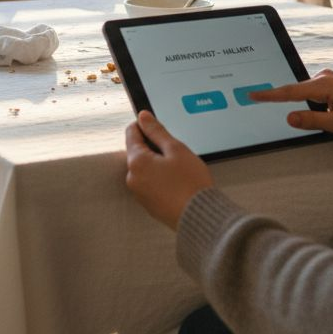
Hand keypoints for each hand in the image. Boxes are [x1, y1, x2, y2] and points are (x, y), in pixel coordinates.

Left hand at [125, 111, 213, 230]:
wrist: (200, 216)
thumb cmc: (190, 183)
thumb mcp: (176, 149)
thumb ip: (157, 131)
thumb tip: (143, 117)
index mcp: (137, 162)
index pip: (132, 133)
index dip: (145, 126)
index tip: (157, 126)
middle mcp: (133, 178)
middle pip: (138, 151)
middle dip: (154, 148)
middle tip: (176, 152)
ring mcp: (139, 193)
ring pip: (145, 169)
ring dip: (158, 164)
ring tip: (180, 169)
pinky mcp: (148, 204)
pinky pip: (151, 184)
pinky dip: (161, 179)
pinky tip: (177, 182)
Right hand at [248, 69, 332, 137]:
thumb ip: (311, 120)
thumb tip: (289, 117)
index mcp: (324, 85)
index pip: (289, 92)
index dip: (269, 95)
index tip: (252, 94)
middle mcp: (325, 77)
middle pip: (294, 91)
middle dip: (278, 97)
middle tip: (256, 99)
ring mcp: (330, 79)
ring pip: (304, 93)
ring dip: (296, 102)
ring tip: (287, 108)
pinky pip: (313, 92)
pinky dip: (306, 101)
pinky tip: (309, 110)